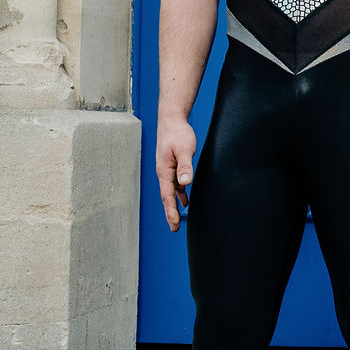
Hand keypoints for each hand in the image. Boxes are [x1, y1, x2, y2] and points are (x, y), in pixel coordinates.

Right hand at [155, 116, 196, 230]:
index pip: (167, 195)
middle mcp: (164, 172)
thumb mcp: (184, 149)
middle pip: (167, 197)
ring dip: (174, 206)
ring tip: (177, 219)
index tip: (174, 223)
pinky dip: (179, 194)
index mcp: (164, 171)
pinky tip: (185, 200)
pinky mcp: (173, 166)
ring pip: (171, 192)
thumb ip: (185, 166)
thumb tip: (185, 183)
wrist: (172, 120)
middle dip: (170, 213)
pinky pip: (175, 184)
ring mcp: (167, 170)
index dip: (171, 211)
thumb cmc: (177, 133)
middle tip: (174, 228)